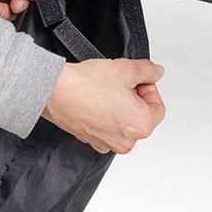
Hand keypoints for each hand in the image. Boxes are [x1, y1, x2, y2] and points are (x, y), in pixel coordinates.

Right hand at [42, 59, 165, 153]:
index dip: (148, 88)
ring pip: (122, 123)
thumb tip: (155, 73)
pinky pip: (105, 127)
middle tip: (120, 82)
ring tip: (105, 89)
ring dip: (118, 107)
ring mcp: (106, 143)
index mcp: (141, 126)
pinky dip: (103, 115)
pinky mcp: (90, 140)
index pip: (157, 107)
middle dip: (134, 98)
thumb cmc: (85, 84)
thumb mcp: (126, 68)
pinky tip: (94, 99)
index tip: (138, 79)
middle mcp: (125, 141)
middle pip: (140, 117)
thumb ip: (148, 71)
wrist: (54, 91)